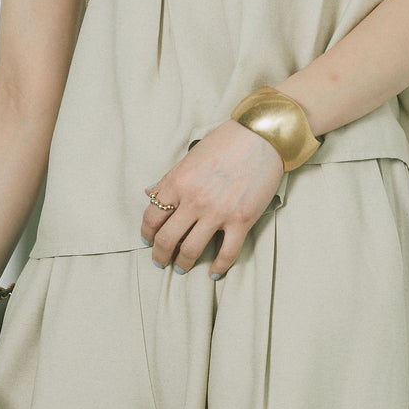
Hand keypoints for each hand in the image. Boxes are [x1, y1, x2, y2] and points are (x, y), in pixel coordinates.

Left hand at [140, 119, 284, 276]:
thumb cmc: (226, 142)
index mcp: (178, 182)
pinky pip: (227, 253)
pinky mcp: (242, 220)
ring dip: (182, 264)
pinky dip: (218, 267)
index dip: (146, 233)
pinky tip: (213, 272)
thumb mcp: (190, 157)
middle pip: (166, 239)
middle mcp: (194, 200)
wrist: (262, 136)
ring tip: (180, 268)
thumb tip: (150, 193)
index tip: (147, 240)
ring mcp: (218, 212)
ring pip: (191, 251)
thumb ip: (169, 178)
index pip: (152, 217)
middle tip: (159, 261)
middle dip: (159, 255)